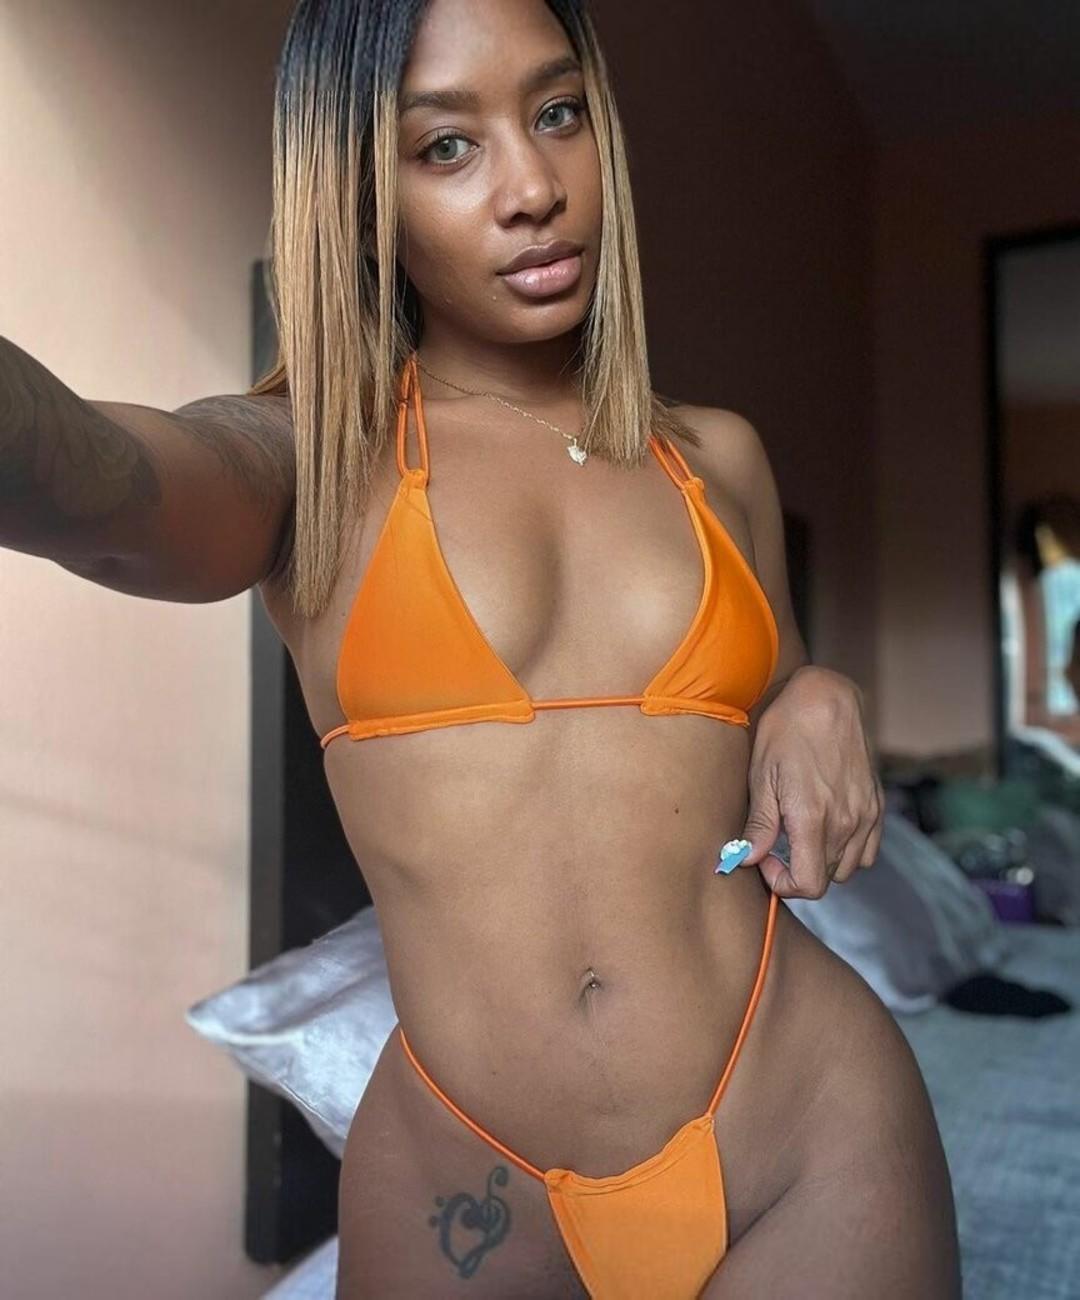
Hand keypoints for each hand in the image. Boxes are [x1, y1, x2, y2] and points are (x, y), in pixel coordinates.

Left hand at [738, 666, 884, 897]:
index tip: (765, 860)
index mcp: (813, 818)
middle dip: (797, 871)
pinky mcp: (876, 805)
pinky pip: (867, 850)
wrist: (826, 698)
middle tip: (776, 845)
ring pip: (847, 868)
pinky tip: (826, 829)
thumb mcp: (762, 775)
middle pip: (825, 879)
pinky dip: (848, 851)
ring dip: (822, 862)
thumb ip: (759, 824)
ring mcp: (866, 815)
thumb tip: (746, 859)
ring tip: (800, 836)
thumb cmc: (787, 731)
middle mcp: (845, 822)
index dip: (783, 884)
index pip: (808, 885)